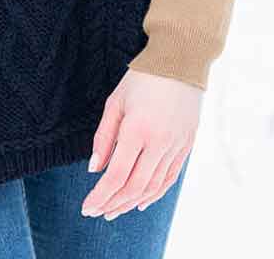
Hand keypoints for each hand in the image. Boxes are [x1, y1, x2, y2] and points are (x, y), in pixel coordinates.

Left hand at [80, 67, 199, 219]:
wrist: (180, 61)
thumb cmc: (142, 78)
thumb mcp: (116, 102)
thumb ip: (104, 137)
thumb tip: (94, 170)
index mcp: (137, 129)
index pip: (116, 175)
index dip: (100, 196)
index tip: (87, 208)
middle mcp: (159, 142)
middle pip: (134, 186)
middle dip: (113, 204)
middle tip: (98, 213)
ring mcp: (176, 146)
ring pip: (152, 186)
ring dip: (131, 202)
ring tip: (114, 211)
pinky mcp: (186, 146)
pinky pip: (169, 178)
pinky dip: (154, 194)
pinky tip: (140, 201)